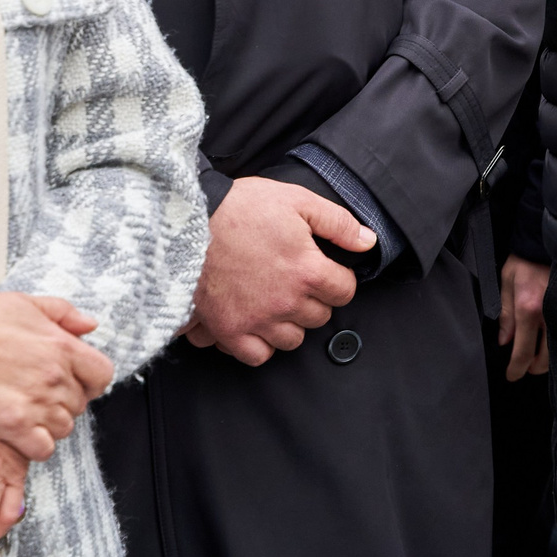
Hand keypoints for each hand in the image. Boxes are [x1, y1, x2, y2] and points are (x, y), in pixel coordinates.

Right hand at [0, 294, 110, 459]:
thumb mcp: (25, 302)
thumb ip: (63, 313)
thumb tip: (90, 325)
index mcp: (63, 347)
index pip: (103, 375)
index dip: (92, 380)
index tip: (77, 380)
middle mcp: (55, 378)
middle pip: (81, 403)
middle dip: (66, 400)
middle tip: (42, 395)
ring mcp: (36, 404)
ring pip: (64, 427)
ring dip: (51, 423)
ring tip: (30, 413)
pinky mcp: (12, 426)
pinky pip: (43, 449)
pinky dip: (37, 445)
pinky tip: (23, 433)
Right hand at [186, 177, 368, 365]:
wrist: (187, 222)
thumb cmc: (241, 208)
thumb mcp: (298, 201)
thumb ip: (339, 223)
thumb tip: (368, 242)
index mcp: (308, 271)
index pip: (345, 291)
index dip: (340, 279)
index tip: (327, 271)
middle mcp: (286, 302)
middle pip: (320, 317)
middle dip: (315, 299)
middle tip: (298, 281)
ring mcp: (257, 320)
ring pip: (293, 339)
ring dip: (291, 323)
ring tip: (278, 300)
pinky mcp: (229, 331)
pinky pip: (258, 355)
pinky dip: (261, 343)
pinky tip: (257, 322)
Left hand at [498, 256, 550, 381]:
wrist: (548, 243)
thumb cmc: (525, 261)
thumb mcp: (507, 284)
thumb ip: (506, 315)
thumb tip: (505, 342)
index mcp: (528, 309)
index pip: (523, 352)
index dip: (516, 369)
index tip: (512, 376)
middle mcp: (549, 314)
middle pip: (544, 360)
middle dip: (532, 368)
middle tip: (524, 365)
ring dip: (548, 360)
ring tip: (538, 356)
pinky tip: (554, 344)